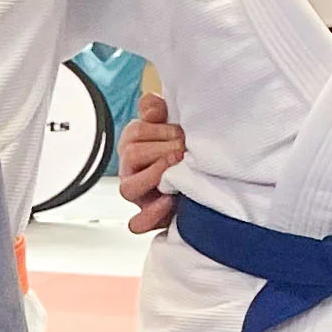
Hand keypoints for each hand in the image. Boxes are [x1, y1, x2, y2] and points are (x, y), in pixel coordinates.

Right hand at [116, 82, 185, 232]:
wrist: (204, 180)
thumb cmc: (182, 150)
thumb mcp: (171, 123)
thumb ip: (157, 109)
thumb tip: (151, 108)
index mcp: (134, 145)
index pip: (134, 133)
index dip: (159, 130)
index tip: (181, 133)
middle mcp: (132, 170)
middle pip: (131, 156)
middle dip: (161, 150)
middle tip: (183, 150)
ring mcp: (139, 195)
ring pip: (127, 188)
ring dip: (154, 176)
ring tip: (175, 170)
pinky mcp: (148, 217)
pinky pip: (137, 223)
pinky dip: (151, 214)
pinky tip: (169, 201)